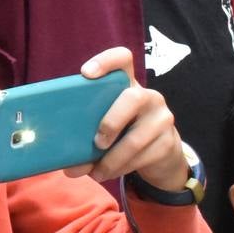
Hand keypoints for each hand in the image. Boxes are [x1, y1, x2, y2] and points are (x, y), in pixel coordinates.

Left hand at [71, 48, 186, 189]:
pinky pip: (141, 157)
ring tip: (95, 172)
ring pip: (135, 139)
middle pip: (133, 98)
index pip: (123, 58)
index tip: (86, 73)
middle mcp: (148, 96)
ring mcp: (162, 118)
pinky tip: (108, 173)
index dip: (105, 61)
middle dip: (111, 122)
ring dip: (111, 160)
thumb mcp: (107, 124)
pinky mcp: (168, 142)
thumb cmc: (123, 132)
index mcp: (127, 84)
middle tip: (96, 142)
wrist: (161, 154)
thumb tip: (65, 164)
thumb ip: (87, 133)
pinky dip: (120, 168)